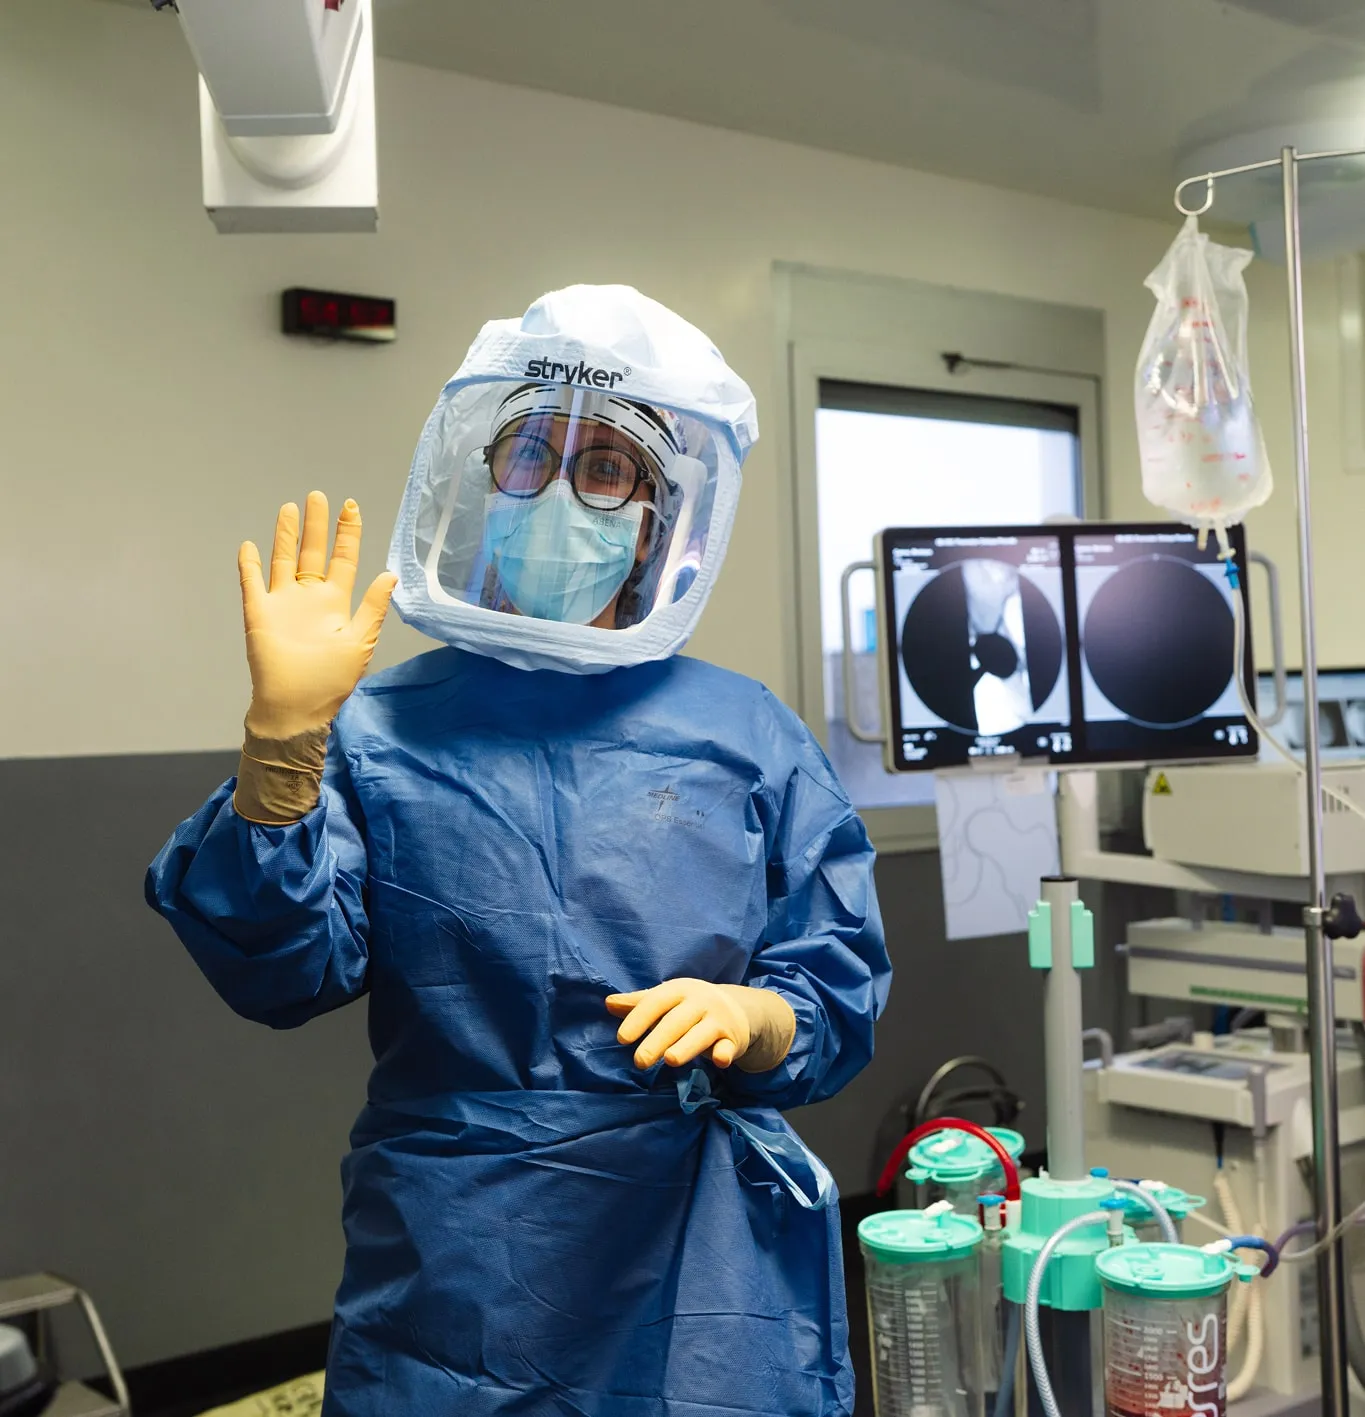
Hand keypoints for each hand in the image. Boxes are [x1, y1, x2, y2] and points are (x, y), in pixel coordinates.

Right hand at [239, 492, 396, 738]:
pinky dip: (249, 565)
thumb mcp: (360, 640)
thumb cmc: (331, 679)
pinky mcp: (259, 613)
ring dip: (286, 535)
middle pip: (313, 552)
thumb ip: (373, 606)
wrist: (297, 706)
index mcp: (336, 603)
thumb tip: (389, 574)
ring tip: (290, 509)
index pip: (344, 560)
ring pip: (284, 560)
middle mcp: (309, 598)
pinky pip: (252, 583)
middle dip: (317, 525)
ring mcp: (283, 604)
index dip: (348, 535)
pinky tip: (249, 545)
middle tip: (319, 496)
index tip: (351, 507)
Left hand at [606, 979, 795, 1072]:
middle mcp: (700, 1002)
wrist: (736, 1008)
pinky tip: (720, 1061)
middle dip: (657, 1040)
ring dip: (687, 1046)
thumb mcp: (666, 1000)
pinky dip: (725, 1053)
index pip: (656, 1003)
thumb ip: (638, 1004)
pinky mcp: (733, 1039)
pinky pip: (728, 1046)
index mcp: (679, 990)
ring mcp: (718, 1020)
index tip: (622, 1039)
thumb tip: (607, 1003)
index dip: (638, 1019)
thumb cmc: (690, 1006)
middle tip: (639, 1061)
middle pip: (676, 1021)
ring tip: (670, 1060)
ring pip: (701, 1034)